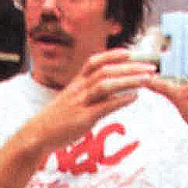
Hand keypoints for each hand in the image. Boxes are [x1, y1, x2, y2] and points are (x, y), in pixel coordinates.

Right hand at [26, 49, 156, 152]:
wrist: (37, 135)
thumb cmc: (56, 120)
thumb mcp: (71, 101)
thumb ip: (89, 95)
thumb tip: (111, 94)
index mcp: (75, 83)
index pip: (94, 62)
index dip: (113, 55)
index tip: (131, 52)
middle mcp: (78, 89)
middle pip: (106, 71)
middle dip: (130, 67)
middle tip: (150, 67)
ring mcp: (80, 103)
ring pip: (106, 85)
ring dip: (128, 80)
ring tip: (147, 79)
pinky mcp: (83, 119)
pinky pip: (104, 106)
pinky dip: (121, 100)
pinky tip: (134, 97)